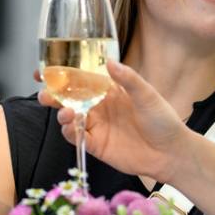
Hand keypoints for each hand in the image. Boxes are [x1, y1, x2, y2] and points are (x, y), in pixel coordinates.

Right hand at [38, 61, 189, 182]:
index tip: (44, 71)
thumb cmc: (163, 120)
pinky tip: (70, 127)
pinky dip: (70, 132)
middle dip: (54, 96)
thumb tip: (109, 61)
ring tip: (65, 113)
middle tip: (45, 94)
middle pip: (69, 99)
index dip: (62, 75)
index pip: (81, 79)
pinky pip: (77, 137)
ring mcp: (97, 126)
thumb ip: (128, 79)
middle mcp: (99, 107)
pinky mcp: (96, 145)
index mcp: (109, 90)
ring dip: (62, 114)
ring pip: (70, 118)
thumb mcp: (147, 95)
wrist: (170, 153)